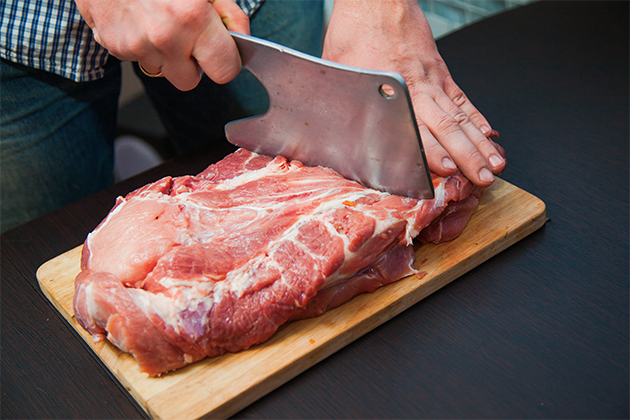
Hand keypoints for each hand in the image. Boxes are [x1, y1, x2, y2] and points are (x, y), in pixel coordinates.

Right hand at [75, 0, 249, 90]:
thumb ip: (228, 12)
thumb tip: (241, 38)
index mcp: (193, 19)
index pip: (224, 71)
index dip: (226, 62)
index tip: (221, 52)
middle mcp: (165, 37)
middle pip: (190, 81)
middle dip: (192, 64)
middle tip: (187, 37)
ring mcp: (137, 45)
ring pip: (163, 71)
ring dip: (165, 54)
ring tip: (159, 21)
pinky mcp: (114, 46)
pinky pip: (138, 59)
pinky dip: (142, 45)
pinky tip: (140, 20)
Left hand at [323, 0, 505, 186]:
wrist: (377, 2)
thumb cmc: (356, 35)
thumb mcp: (340, 75)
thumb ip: (346, 108)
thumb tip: (339, 140)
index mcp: (393, 93)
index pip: (416, 130)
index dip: (432, 152)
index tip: (447, 171)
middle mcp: (418, 90)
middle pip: (447, 128)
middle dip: (468, 157)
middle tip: (484, 178)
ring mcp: (433, 81)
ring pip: (460, 117)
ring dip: (479, 143)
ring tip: (495, 164)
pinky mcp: (441, 72)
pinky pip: (462, 99)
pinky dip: (477, 118)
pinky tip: (488, 134)